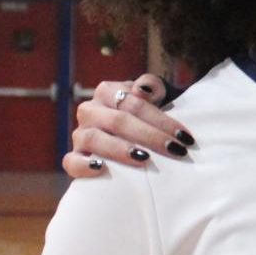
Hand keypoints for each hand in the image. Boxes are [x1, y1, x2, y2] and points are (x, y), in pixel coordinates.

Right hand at [63, 75, 195, 177]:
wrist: (128, 133)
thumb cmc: (145, 113)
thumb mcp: (154, 95)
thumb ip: (152, 86)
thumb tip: (142, 90)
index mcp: (107, 91)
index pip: (135, 104)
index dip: (162, 120)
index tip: (185, 137)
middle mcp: (90, 111)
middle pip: (119, 121)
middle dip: (150, 136)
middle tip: (176, 150)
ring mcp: (79, 134)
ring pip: (94, 139)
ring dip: (120, 149)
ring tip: (144, 158)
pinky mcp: (73, 157)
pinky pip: (70, 161)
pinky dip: (83, 165)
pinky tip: (101, 168)